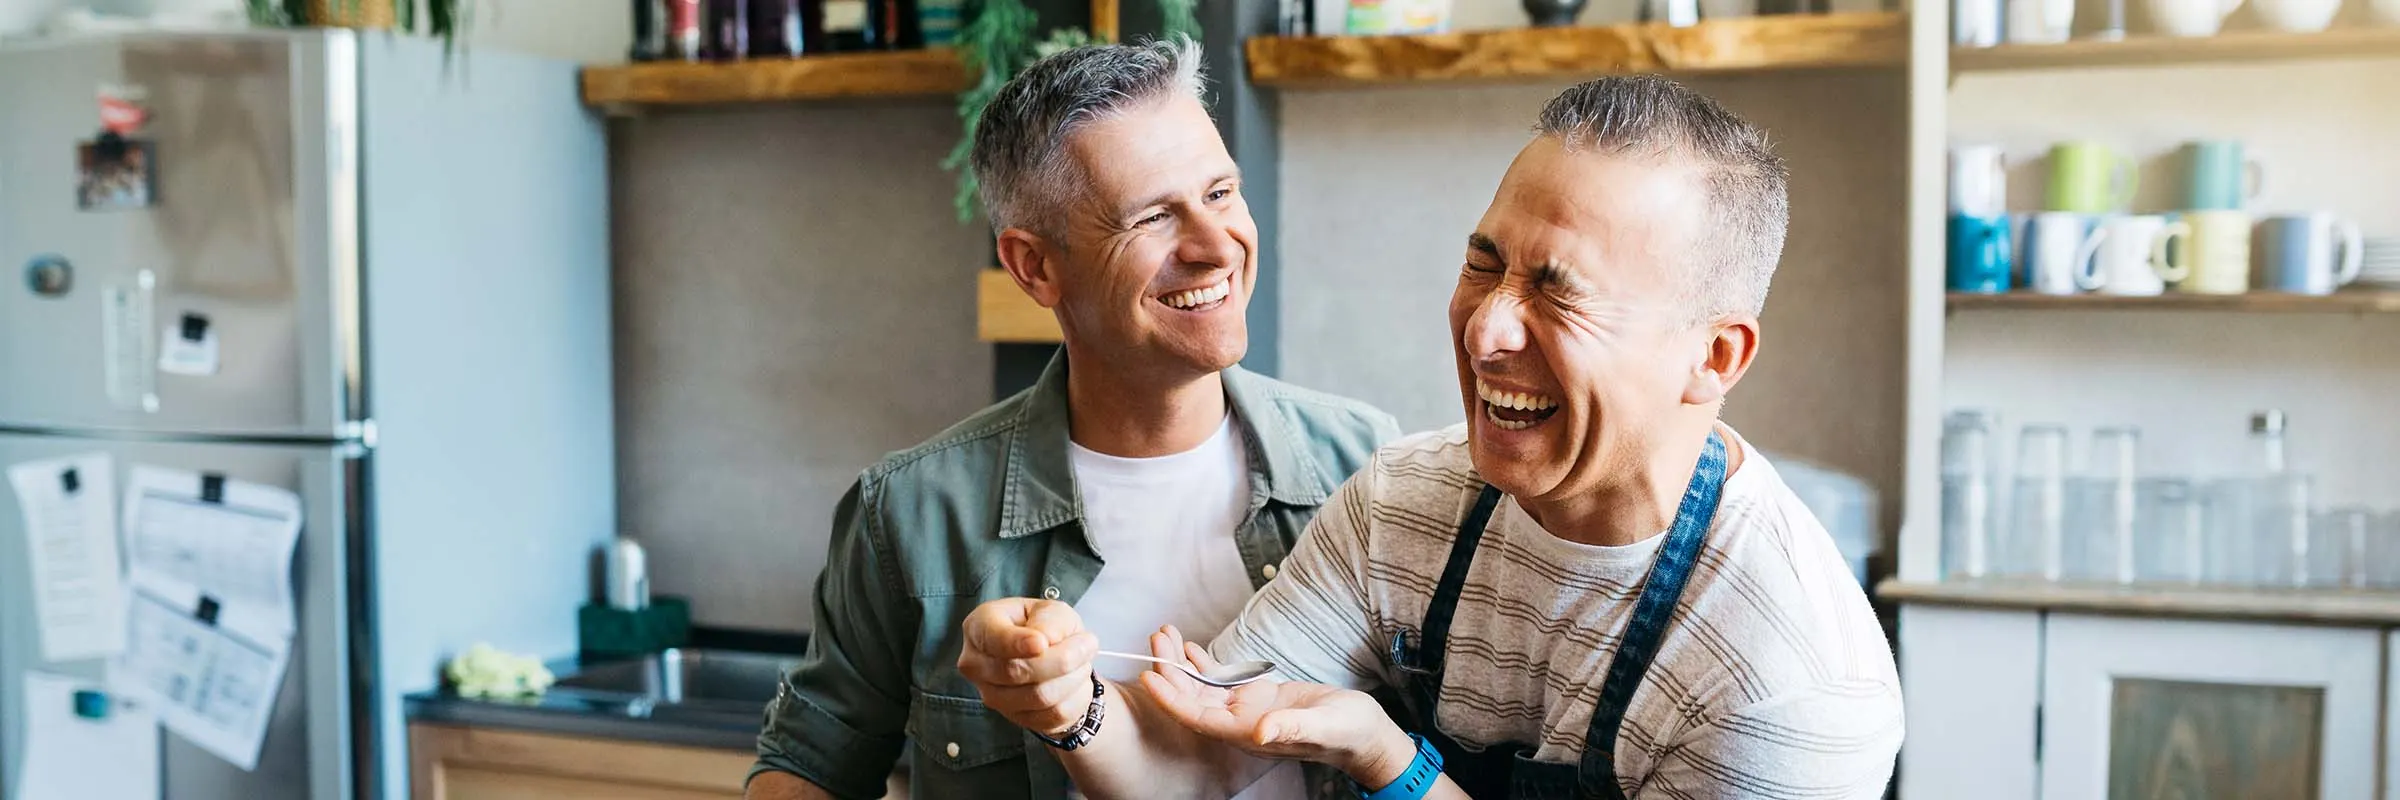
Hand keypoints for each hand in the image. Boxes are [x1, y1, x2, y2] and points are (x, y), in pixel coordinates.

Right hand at [956, 598, 1100, 737]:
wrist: (1055, 657)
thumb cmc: (1046, 627)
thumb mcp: (1052, 610)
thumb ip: (1049, 620)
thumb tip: (1045, 640)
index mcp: (979, 626)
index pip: (992, 639)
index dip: (1017, 643)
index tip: (1042, 643)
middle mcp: (976, 664)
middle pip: (1016, 671)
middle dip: (1061, 658)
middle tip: (1088, 643)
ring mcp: (992, 695)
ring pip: (1038, 696)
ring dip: (1072, 677)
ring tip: (1083, 661)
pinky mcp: (1015, 718)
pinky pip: (1052, 714)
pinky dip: (1074, 696)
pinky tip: (1076, 680)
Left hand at [1134, 626, 1417, 786]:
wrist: (1362, 732)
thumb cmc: (1347, 732)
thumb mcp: (1323, 725)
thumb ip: (1292, 728)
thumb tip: (1261, 732)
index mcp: (1248, 733)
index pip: (1197, 718)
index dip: (1171, 699)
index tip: (1150, 676)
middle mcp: (1240, 724)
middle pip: (1192, 699)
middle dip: (1170, 671)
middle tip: (1156, 638)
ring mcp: (1247, 710)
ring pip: (1202, 688)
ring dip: (1181, 664)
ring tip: (1165, 636)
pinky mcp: (1257, 697)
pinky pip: (1220, 682)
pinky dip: (1203, 665)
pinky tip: (1189, 648)